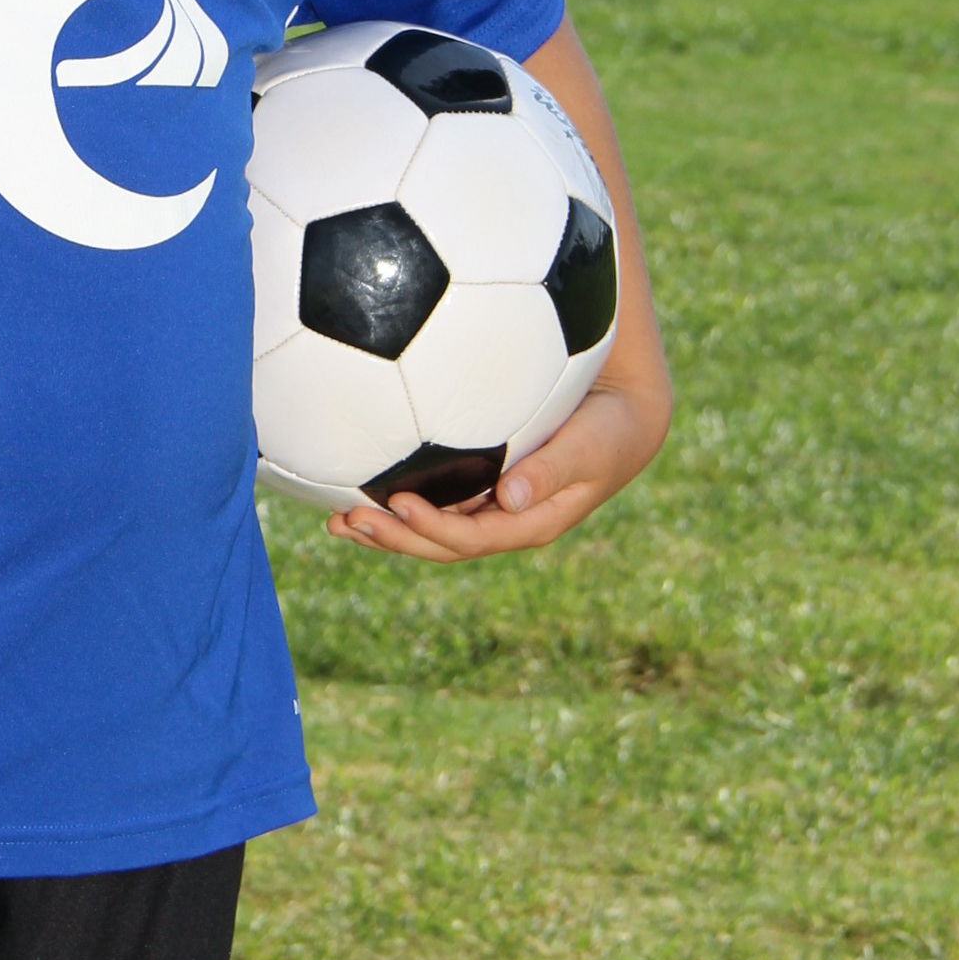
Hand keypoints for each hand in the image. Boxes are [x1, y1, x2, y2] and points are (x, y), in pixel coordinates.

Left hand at [324, 372, 661, 562]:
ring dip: (385, 527)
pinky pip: (433, 499)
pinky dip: (396, 499)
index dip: (432, 528)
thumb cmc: (609, 428)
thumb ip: (553, 470)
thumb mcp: (590, 447)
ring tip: (336, 519)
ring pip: (430, 527)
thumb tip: (509, 497)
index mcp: (529, 523)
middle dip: (393, 537)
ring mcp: (489, 506)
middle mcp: (503, 522)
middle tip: (346, 520)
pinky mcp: (479, 483)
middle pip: (440, 543)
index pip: (471, 538)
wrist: (622, 416)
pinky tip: (358, 483)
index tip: (397, 503)